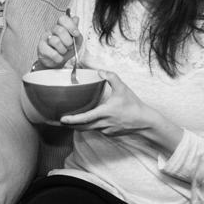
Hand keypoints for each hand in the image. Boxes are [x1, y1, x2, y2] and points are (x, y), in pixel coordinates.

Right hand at [35, 12, 81, 68]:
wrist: (56, 62)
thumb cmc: (66, 49)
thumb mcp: (76, 42)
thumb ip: (77, 32)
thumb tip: (76, 19)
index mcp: (60, 25)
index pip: (63, 19)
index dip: (71, 26)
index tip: (76, 34)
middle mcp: (51, 29)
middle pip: (60, 30)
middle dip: (68, 41)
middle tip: (69, 46)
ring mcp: (44, 37)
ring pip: (56, 41)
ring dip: (63, 50)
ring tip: (63, 52)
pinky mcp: (40, 47)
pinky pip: (52, 53)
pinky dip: (58, 58)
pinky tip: (58, 58)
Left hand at [59, 70, 181, 147]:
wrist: (145, 122)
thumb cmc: (134, 105)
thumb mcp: (123, 89)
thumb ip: (111, 78)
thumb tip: (100, 70)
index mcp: (105, 113)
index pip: (85, 118)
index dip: (72, 120)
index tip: (61, 119)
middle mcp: (103, 124)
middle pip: (81, 127)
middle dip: (69, 125)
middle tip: (58, 121)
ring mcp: (106, 130)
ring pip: (88, 129)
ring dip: (78, 126)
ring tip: (67, 121)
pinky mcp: (109, 133)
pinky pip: (95, 130)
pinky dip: (89, 126)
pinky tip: (86, 121)